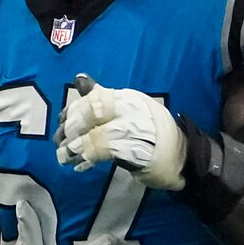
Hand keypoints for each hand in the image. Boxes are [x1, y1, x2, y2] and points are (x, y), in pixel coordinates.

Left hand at [56, 77, 185, 188]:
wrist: (183, 160)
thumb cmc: (154, 136)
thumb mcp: (128, 112)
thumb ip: (103, 98)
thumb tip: (80, 78)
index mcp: (132, 99)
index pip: (96, 97)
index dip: (75, 110)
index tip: (63, 122)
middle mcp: (136, 110)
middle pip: (94, 113)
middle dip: (72, 128)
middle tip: (61, 141)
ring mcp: (140, 131)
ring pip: (98, 134)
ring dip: (76, 147)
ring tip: (65, 156)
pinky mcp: (140, 152)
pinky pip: (106, 152)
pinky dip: (90, 159)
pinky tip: (81, 165)